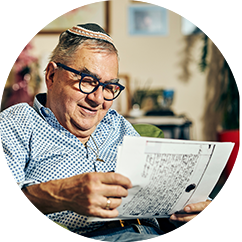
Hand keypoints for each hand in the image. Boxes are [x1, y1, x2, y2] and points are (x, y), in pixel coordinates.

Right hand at [14, 172, 131, 217]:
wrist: (62, 194)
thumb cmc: (76, 183)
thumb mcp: (90, 175)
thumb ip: (104, 177)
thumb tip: (119, 180)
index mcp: (94, 177)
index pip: (116, 178)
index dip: (126, 180)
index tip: (129, 183)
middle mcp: (94, 189)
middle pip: (118, 191)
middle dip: (124, 191)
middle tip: (124, 191)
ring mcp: (93, 201)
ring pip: (115, 202)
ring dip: (119, 200)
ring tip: (117, 198)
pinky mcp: (92, 211)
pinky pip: (109, 214)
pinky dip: (114, 211)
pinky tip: (113, 208)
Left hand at [169, 200, 219, 231]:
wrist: (213, 214)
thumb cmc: (204, 205)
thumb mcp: (202, 200)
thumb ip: (194, 201)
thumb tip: (180, 203)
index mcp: (213, 207)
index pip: (203, 207)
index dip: (193, 208)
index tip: (184, 209)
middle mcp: (214, 217)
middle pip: (196, 219)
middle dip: (182, 218)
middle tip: (173, 216)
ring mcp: (211, 227)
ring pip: (194, 227)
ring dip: (181, 224)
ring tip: (173, 220)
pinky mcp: (208, 233)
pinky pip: (194, 232)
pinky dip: (184, 228)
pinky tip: (178, 225)